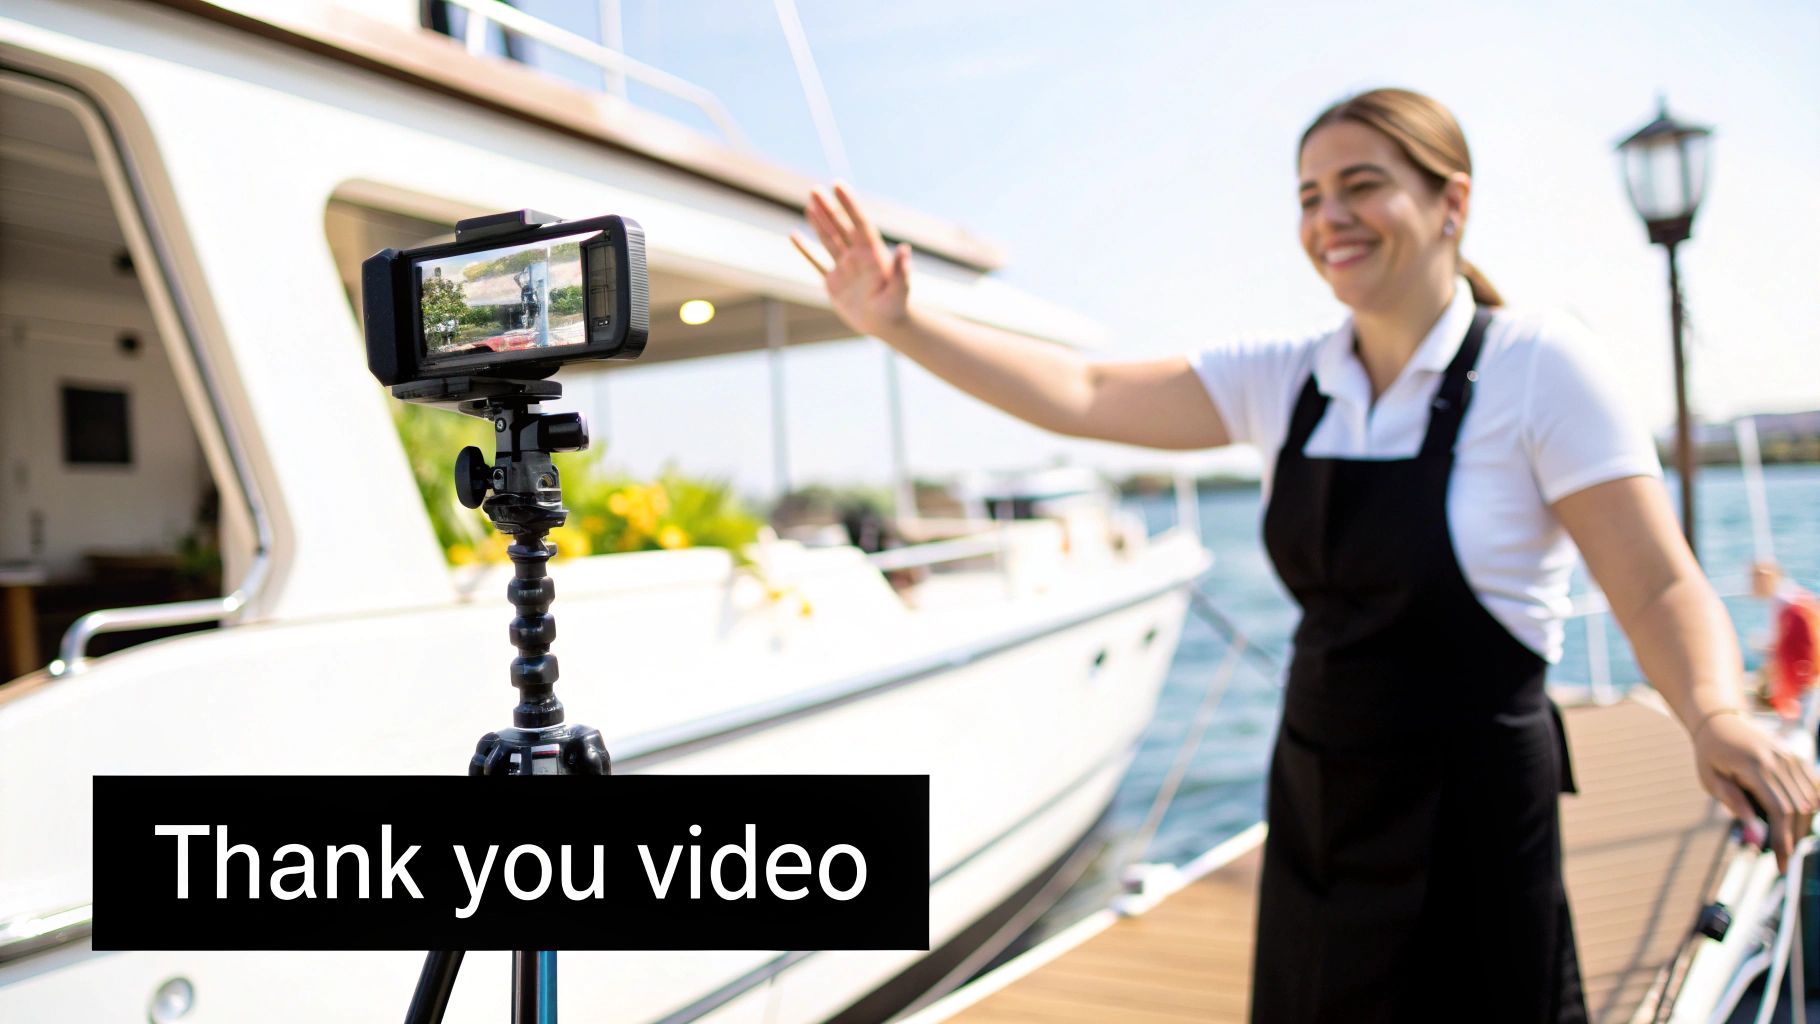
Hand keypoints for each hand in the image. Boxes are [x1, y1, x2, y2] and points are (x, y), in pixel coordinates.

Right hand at [791, 183, 911, 337]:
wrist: (885, 325)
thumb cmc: (896, 307)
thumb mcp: (899, 290)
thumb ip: (901, 270)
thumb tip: (905, 249)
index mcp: (872, 254)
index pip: (858, 223)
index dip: (848, 204)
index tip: (837, 185)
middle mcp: (857, 256)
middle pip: (840, 226)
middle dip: (828, 208)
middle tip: (814, 189)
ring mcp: (844, 267)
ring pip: (828, 239)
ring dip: (819, 222)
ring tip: (809, 203)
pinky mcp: (833, 281)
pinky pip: (816, 262)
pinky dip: (805, 250)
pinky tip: (794, 235)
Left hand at [1693, 710, 1819, 871]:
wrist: (1720, 722)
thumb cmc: (1711, 754)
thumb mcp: (1710, 779)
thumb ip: (1733, 802)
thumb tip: (1754, 831)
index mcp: (1755, 767)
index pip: (1779, 810)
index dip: (1783, 840)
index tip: (1780, 863)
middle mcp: (1779, 761)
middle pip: (1799, 809)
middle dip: (1793, 839)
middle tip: (1783, 860)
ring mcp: (1791, 757)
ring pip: (1810, 801)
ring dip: (1803, 827)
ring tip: (1787, 843)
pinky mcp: (1797, 758)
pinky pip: (1814, 788)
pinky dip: (1812, 808)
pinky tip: (1799, 823)